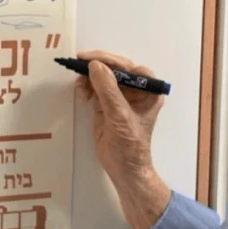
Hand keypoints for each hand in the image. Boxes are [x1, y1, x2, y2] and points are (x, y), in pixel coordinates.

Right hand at [75, 49, 170, 228]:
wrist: (124, 169)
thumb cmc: (129, 145)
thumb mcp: (119, 116)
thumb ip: (108, 89)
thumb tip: (95, 65)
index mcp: (149, 90)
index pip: (129, 67)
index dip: (110, 60)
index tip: (91, 59)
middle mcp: (137, 90)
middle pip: (116, 69)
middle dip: (97, 66)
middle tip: (78, 62)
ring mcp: (121, 97)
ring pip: (103, 76)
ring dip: (90, 77)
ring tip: (81, 87)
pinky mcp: (107, 105)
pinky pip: (95, 88)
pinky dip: (87, 87)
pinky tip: (82, 94)